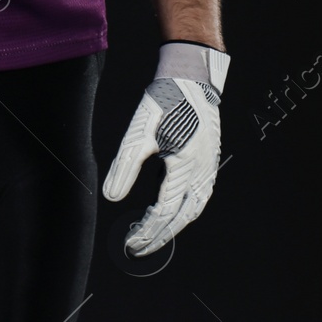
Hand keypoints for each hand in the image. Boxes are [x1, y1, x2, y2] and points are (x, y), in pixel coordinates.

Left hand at [102, 43, 227, 256]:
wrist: (190, 75)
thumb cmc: (166, 100)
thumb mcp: (139, 133)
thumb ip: (125, 167)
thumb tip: (112, 197)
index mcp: (185, 169)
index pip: (165, 212)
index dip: (147, 231)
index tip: (131, 243)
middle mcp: (202, 172)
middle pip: (183, 216)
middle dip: (161, 234)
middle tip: (140, 246)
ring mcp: (209, 165)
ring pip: (194, 206)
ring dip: (175, 223)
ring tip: (156, 232)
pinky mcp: (209, 157)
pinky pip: (200, 192)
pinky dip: (187, 207)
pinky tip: (175, 206)